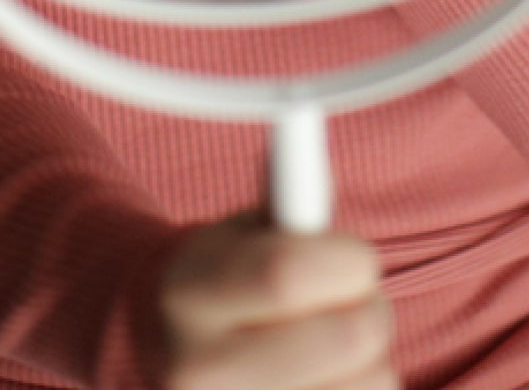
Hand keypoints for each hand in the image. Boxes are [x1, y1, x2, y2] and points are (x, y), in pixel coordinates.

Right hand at [159, 215, 394, 389]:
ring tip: (335, 350)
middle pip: (345, 342)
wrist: (156, 350)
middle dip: (370, 311)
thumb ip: (291, 207)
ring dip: (372, 366)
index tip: (352, 257)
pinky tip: (330, 382)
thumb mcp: (241, 230)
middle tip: (351, 303)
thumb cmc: (222, 275)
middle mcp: (200, 372)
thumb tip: (314, 161)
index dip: (344, 259)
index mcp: (191, 293)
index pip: (287, 273)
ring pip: (369, 389)